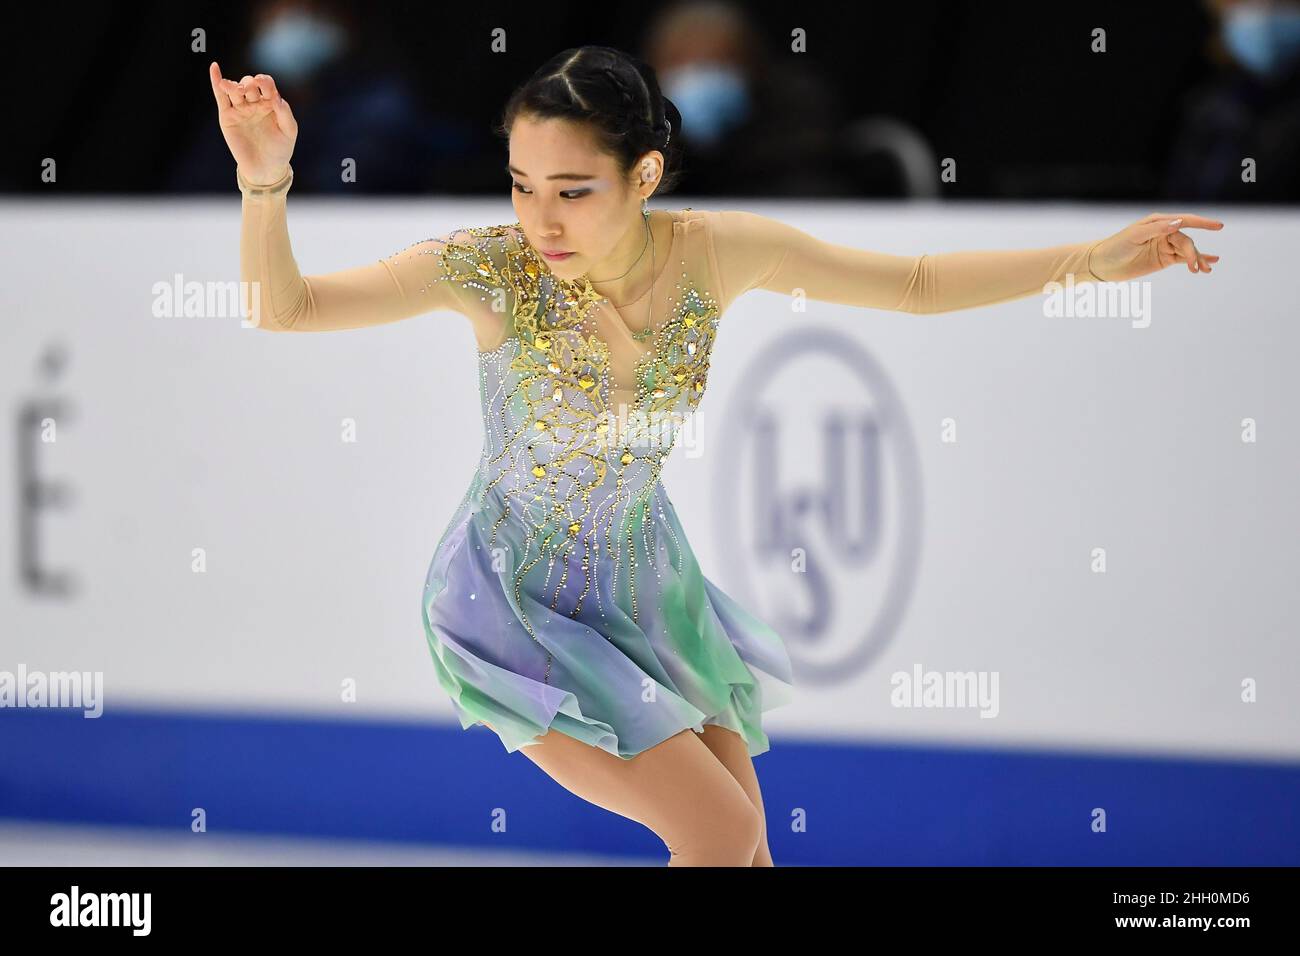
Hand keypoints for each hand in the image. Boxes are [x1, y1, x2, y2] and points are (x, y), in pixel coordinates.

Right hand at [208, 61, 296, 184]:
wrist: (264, 168)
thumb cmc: (280, 150)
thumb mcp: (289, 132)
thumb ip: (285, 113)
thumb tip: (277, 97)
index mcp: (271, 102)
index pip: (266, 84)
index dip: (265, 82)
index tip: (266, 88)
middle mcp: (255, 102)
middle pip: (249, 84)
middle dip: (249, 85)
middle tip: (250, 93)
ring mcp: (240, 108)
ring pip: (235, 89)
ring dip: (234, 85)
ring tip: (237, 90)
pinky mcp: (227, 116)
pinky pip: (221, 96)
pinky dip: (217, 81)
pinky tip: (214, 67)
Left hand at [1088, 213, 1223, 281]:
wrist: (1102, 265)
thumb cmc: (1115, 246)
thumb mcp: (1135, 236)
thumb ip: (1157, 229)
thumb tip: (1178, 223)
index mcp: (1158, 222)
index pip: (1185, 220)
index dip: (1202, 223)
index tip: (1219, 226)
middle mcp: (1164, 232)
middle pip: (1186, 241)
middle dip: (1193, 253)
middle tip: (1195, 267)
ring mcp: (1165, 246)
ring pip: (1187, 250)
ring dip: (1198, 259)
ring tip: (1205, 270)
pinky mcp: (1163, 259)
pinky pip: (1183, 259)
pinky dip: (1197, 260)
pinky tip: (1210, 263)